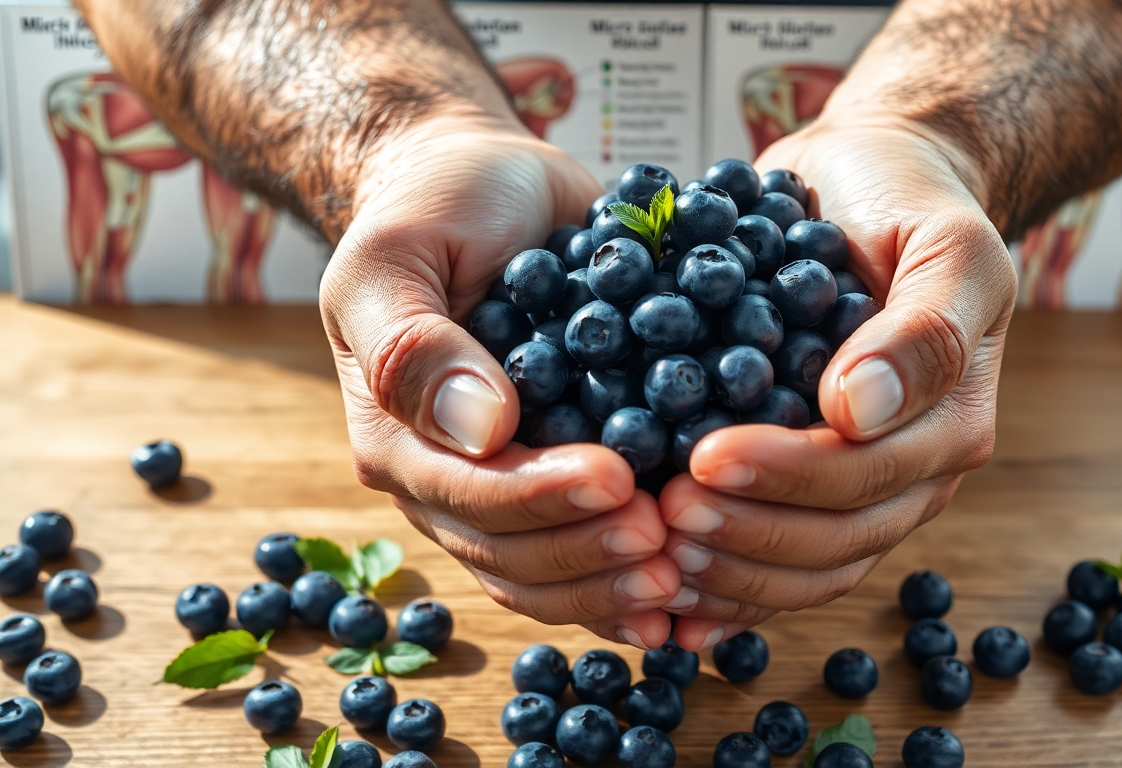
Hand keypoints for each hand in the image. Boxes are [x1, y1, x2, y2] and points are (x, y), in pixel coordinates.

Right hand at [321, 115, 679, 647]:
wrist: (490, 187)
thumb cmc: (438, 206)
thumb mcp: (400, 254)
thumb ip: (415, 344)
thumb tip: (483, 431)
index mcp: (398, 436)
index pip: (468, 496)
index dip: (542, 499)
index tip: (618, 481)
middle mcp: (447, 477)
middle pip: (511, 553)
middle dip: (589, 554)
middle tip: (667, 542)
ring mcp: (505, 484)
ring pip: (547, 571)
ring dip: (612, 583)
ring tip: (682, 572)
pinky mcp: (560, 470)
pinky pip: (585, 546)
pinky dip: (626, 579)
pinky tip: (683, 591)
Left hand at [659, 119, 1016, 649]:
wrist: (872, 184)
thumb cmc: (908, 203)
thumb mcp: (944, 244)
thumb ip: (922, 329)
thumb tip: (861, 411)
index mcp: (947, 424)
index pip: (865, 477)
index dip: (785, 478)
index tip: (705, 458)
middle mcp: (909, 471)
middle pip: (833, 541)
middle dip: (745, 535)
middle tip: (663, 512)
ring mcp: (860, 488)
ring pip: (804, 568)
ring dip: (728, 572)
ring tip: (654, 550)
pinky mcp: (807, 485)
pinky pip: (775, 559)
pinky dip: (725, 587)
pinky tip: (670, 601)